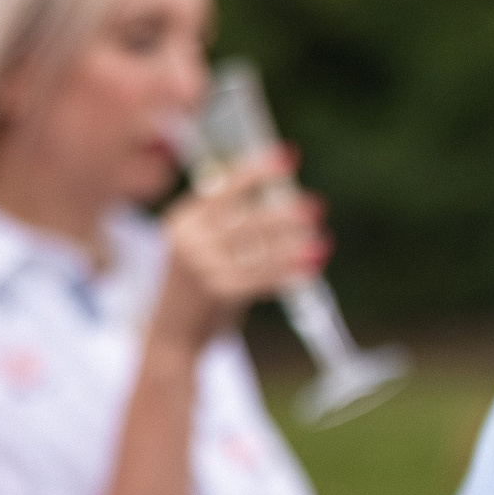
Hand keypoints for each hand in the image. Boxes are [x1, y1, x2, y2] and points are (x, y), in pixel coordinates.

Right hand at [152, 146, 328, 353]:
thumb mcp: (201, 249)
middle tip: (316, 206)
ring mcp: (200, 265)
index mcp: (183, 218)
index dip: (257, 170)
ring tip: (322, 240)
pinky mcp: (216, 292)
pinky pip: (262, 277)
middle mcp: (188, 237)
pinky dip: (290, 272)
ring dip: (295, 242)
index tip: (288, 157)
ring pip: (259, 247)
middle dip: (286, 211)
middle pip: (247, 217)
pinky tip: (312, 266)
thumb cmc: (196, 290)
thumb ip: (230, 227)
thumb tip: (285, 205)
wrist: (170, 337)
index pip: (223, 186)